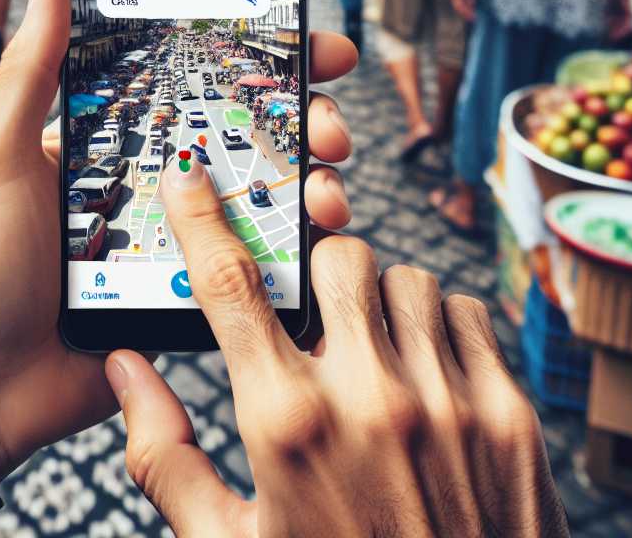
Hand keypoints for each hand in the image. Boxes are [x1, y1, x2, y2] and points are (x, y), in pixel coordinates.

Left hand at [0, 0, 360, 478]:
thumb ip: (30, 70)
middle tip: (332, 127)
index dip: (265, 57)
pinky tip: (317, 246)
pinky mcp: (193, 298)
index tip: (318, 44)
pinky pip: (256, 272)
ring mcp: (180, 241)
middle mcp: (155, 181)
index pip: (199, 78)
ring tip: (326, 194)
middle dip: (309, 122)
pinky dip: (296, 256)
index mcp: (114, 136)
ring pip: (267, 201)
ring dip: (314, 186)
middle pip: (253, 135)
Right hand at [109, 163, 568, 536]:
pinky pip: (467, 314)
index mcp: (285, 426)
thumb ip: (166, 458)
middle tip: (313, 320)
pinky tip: (426, 378)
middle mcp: (368, 398)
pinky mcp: (509, 415)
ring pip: (407, 277)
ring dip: (380, 302)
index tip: (189, 172)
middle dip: (317, 276)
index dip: (204, 217)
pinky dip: (441, 329)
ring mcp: (449, 401)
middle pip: (335, 258)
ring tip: (372, 358)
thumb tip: (122, 372)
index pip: (232, 285)